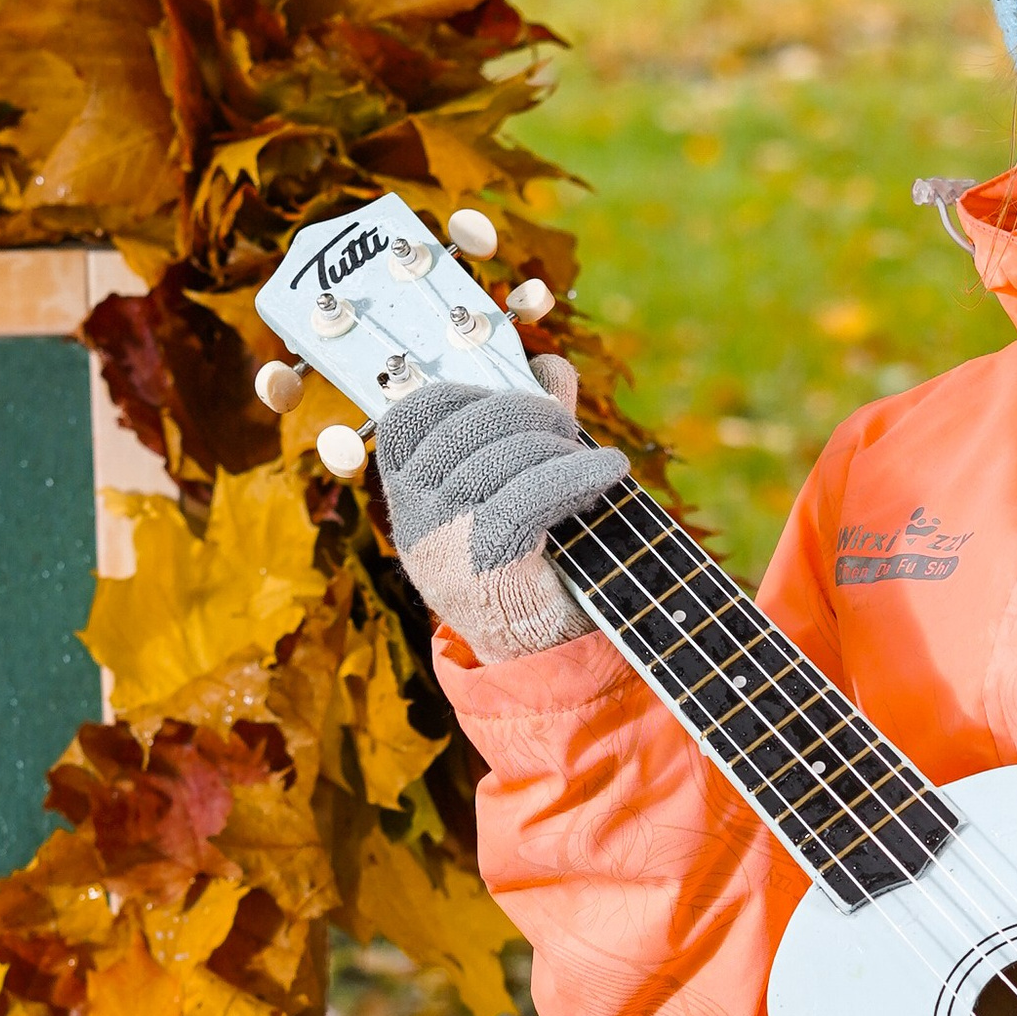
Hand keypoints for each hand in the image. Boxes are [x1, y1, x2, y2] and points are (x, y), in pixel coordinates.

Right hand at [377, 359, 628, 659]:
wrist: (539, 651)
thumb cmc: (529, 563)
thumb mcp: (519, 483)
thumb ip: (529, 423)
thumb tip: (549, 364)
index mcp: (406, 492)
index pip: (414, 413)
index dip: (469, 393)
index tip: (517, 400)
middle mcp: (411, 515)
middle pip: (466, 426)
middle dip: (527, 413)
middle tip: (567, 429)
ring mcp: (441, 541)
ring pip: (501, 457)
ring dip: (558, 447)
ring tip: (594, 463)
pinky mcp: (481, 563)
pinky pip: (529, 495)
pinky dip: (578, 474)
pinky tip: (611, 471)